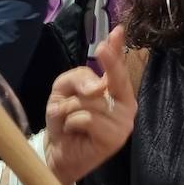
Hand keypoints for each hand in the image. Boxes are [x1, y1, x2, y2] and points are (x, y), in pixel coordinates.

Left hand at [44, 27, 136, 184]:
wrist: (57, 154)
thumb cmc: (64, 121)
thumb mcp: (64, 91)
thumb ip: (78, 79)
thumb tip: (98, 86)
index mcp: (116, 91)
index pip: (119, 66)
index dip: (119, 49)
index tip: (117, 31)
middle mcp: (126, 104)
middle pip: (116, 77)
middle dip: (109, 62)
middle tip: (101, 48)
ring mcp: (124, 122)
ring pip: (92, 100)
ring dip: (69, 108)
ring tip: (68, 121)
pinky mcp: (115, 138)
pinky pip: (87, 117)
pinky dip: (72, 121)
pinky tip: (73, 132)